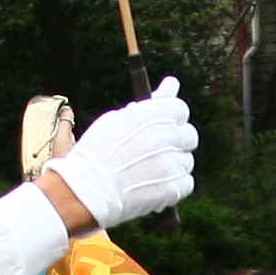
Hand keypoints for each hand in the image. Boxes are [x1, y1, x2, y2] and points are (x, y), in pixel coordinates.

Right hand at [49, 78, 196, 226]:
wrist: (85, 191)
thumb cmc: (97, 153)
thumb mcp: (117, 120)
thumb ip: (150, 104)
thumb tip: (173, 83)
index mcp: (148, 116)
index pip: (180, 109)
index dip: (172, 119)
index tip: (163, 127)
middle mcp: (162, 138)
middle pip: (190, 135)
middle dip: (177, 142)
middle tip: (158, 151)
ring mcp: (169, 165)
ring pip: (186, 161)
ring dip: (173, 165)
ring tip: (148, 172)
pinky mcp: (172, 189)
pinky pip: (187, 183)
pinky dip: (175, 185)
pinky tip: (155, 186)